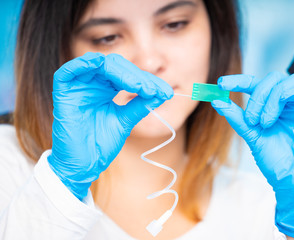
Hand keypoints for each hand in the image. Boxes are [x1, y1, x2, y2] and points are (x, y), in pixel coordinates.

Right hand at [48, 52, 172, 199]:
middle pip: (115, 66)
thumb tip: (162, 93)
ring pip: (96, 64)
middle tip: (153, 90)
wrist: (84, 165)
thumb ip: (140, 105)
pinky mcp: (63, 93)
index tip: (166, 93)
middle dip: (137, 76)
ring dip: (118, 71)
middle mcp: (93, 83)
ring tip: (138, 86)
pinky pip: (67, 72)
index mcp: (106, 88)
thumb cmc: (101, 143)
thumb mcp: (126, 120)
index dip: (147, 80)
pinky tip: (100, 65)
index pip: (127, 74)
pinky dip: (82, 65)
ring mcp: (77, 87)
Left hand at [212, 72, 293, 237]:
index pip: (254, 85)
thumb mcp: (252, 135)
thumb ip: (237, 117)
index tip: (221, 83)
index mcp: (269, 105)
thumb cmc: (275, 160)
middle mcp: (287, 101)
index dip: (238, 81)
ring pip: (292, 80)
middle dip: (259, 95)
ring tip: (267, 122)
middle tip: (252, 119)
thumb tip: (216, 101)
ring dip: (276, 97)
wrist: (293, 180)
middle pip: (273, 78)